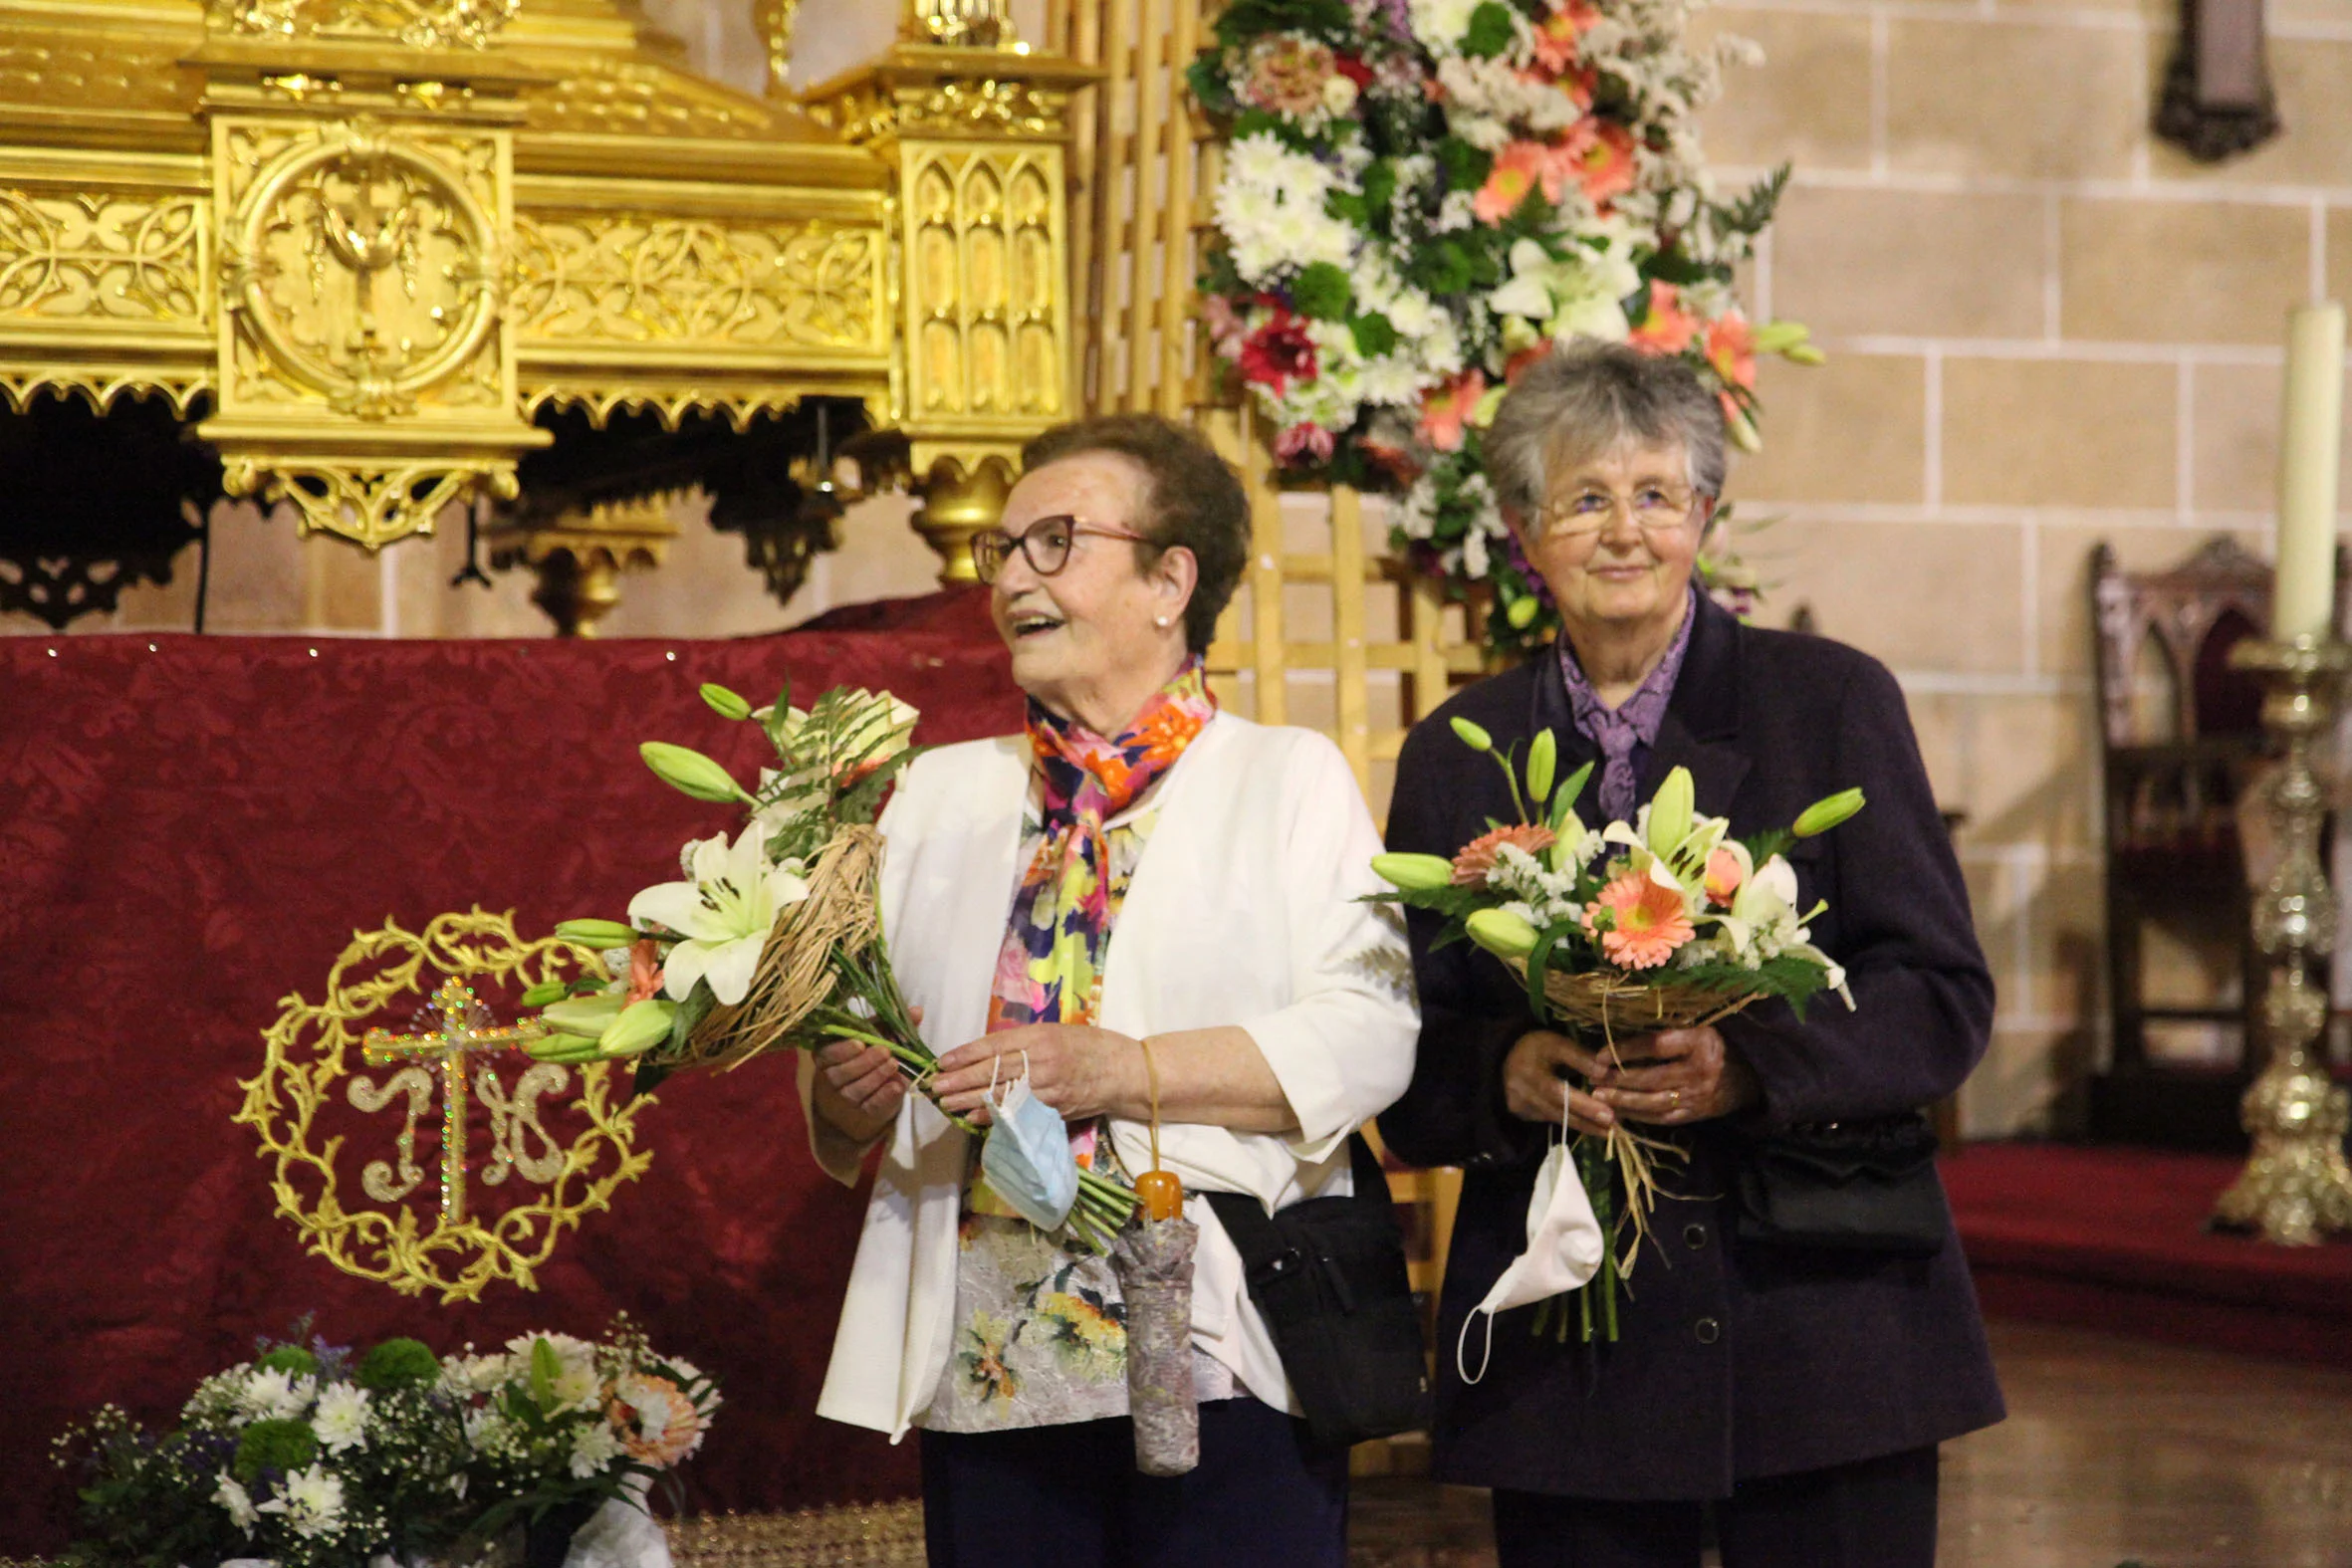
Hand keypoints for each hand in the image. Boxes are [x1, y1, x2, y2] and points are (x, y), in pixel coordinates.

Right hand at [809, 1003, 920, 1144]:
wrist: (872, 1088)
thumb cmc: (870, 1054)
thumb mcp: (878, 1036)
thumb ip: (892, 1025)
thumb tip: (916, 1011)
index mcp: (828, 1055)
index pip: (827, 1054)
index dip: (843, 1050)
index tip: (860, 1043)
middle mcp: (832, 1078)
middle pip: (841, 1073)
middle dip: (865, 1062)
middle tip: (885, 1052)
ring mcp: (846, 1097)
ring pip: (855, 1090)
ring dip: (876, 1077)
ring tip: (894, 1064)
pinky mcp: (863, 1111)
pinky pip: (871, 1106)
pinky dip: (885, 1097)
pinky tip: (897, 1086)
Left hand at [930, 1024, 1145, 1125]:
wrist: (1123, 1070)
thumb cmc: (1089, 1045)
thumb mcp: (1055, 1031)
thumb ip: (1023, 1040)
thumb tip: (987, 1052)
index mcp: (1038, 1036)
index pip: (993, 1045)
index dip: (965, 1054)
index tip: (942, 1062)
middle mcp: (1040, 1060)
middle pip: (991, 1071)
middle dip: (959, 1080)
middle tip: (934, 1087)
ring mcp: (1047, 1087)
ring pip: (1000, 1094)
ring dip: (969, 1100)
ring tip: (945, 1103)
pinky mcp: (1054, 1108)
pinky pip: (1018, 1112)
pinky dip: (994, 1116)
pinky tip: (974, 1118)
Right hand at [1501, 1029, 1617, 1136]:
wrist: (1504, 1061)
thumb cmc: (1539, 1050)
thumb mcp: (1558, 1044)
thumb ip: (1581, 1057)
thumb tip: (1607, 1073)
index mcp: (1536, 1052)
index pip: (1562, 1056)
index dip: (1582, 1067)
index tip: (1605, 1077)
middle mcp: (1525, 1077)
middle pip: (1557, 1097)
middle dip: (1586, 1110)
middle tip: (1611, 1119)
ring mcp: (1519, 1097)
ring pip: (1555, 1114)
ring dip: (1584, 1123)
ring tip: (1609, 1131)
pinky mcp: (1520, 1112)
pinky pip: (1549, 1119)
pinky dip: (1571, 1123)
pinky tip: (1591, 1127)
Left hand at [1592, 1026, 1757, 1125]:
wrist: (1750, 1076)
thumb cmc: (1715, 1045)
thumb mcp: (1698, 1028)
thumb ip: (1667, 1031)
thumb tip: (1620, 1030)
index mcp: (1700, 1042)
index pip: (1656, 1045)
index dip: (1625, 1050)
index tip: (1600, 1054)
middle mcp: (1700, 1071)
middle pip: (1651, 1078)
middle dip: (1619, 1079)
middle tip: (1592, 1078)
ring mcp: (1699, 1096)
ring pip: (1654, 1102)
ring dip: (1624, 1101)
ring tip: (1599, 1096)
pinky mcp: (1697, 1114)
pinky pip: (1663, 1118)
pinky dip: (1639, 1117)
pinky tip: (1620, 1112)